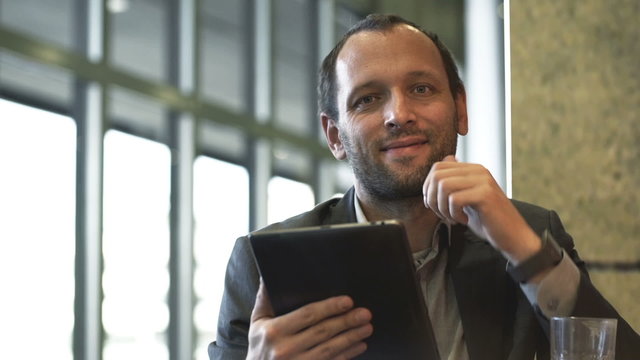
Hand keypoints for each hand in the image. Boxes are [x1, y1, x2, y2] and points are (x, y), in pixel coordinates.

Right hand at [247, 279, 372, 359]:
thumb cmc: (260, 347)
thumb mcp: (258, 323)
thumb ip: (265, 299)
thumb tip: (268, 275)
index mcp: (275, 331)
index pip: (307, 315)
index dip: (329, 307)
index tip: (348, 301)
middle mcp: (286, 348)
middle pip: (323, 332)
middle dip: (347, 321)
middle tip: (365, 313)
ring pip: (330, 349)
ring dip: (351, 337)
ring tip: (367, 328)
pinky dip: (348, 354)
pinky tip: (359, 345)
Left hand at [422, 155, 540, 263]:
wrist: (512, 236)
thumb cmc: (487, 220)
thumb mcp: (467, 198)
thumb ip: (455, 181)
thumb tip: (441, 164)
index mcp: (472, 169)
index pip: (438, 167)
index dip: (428, 187)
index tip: (435, 205)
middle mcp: (478, 170)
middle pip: (437, 175)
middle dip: (432, 198)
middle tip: (442, 214)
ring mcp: (483, 181)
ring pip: (443, 186)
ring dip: (442, 207)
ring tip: (452, 218)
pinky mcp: (485, 194)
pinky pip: (454, 199)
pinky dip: (454, 214)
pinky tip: (464, 220)